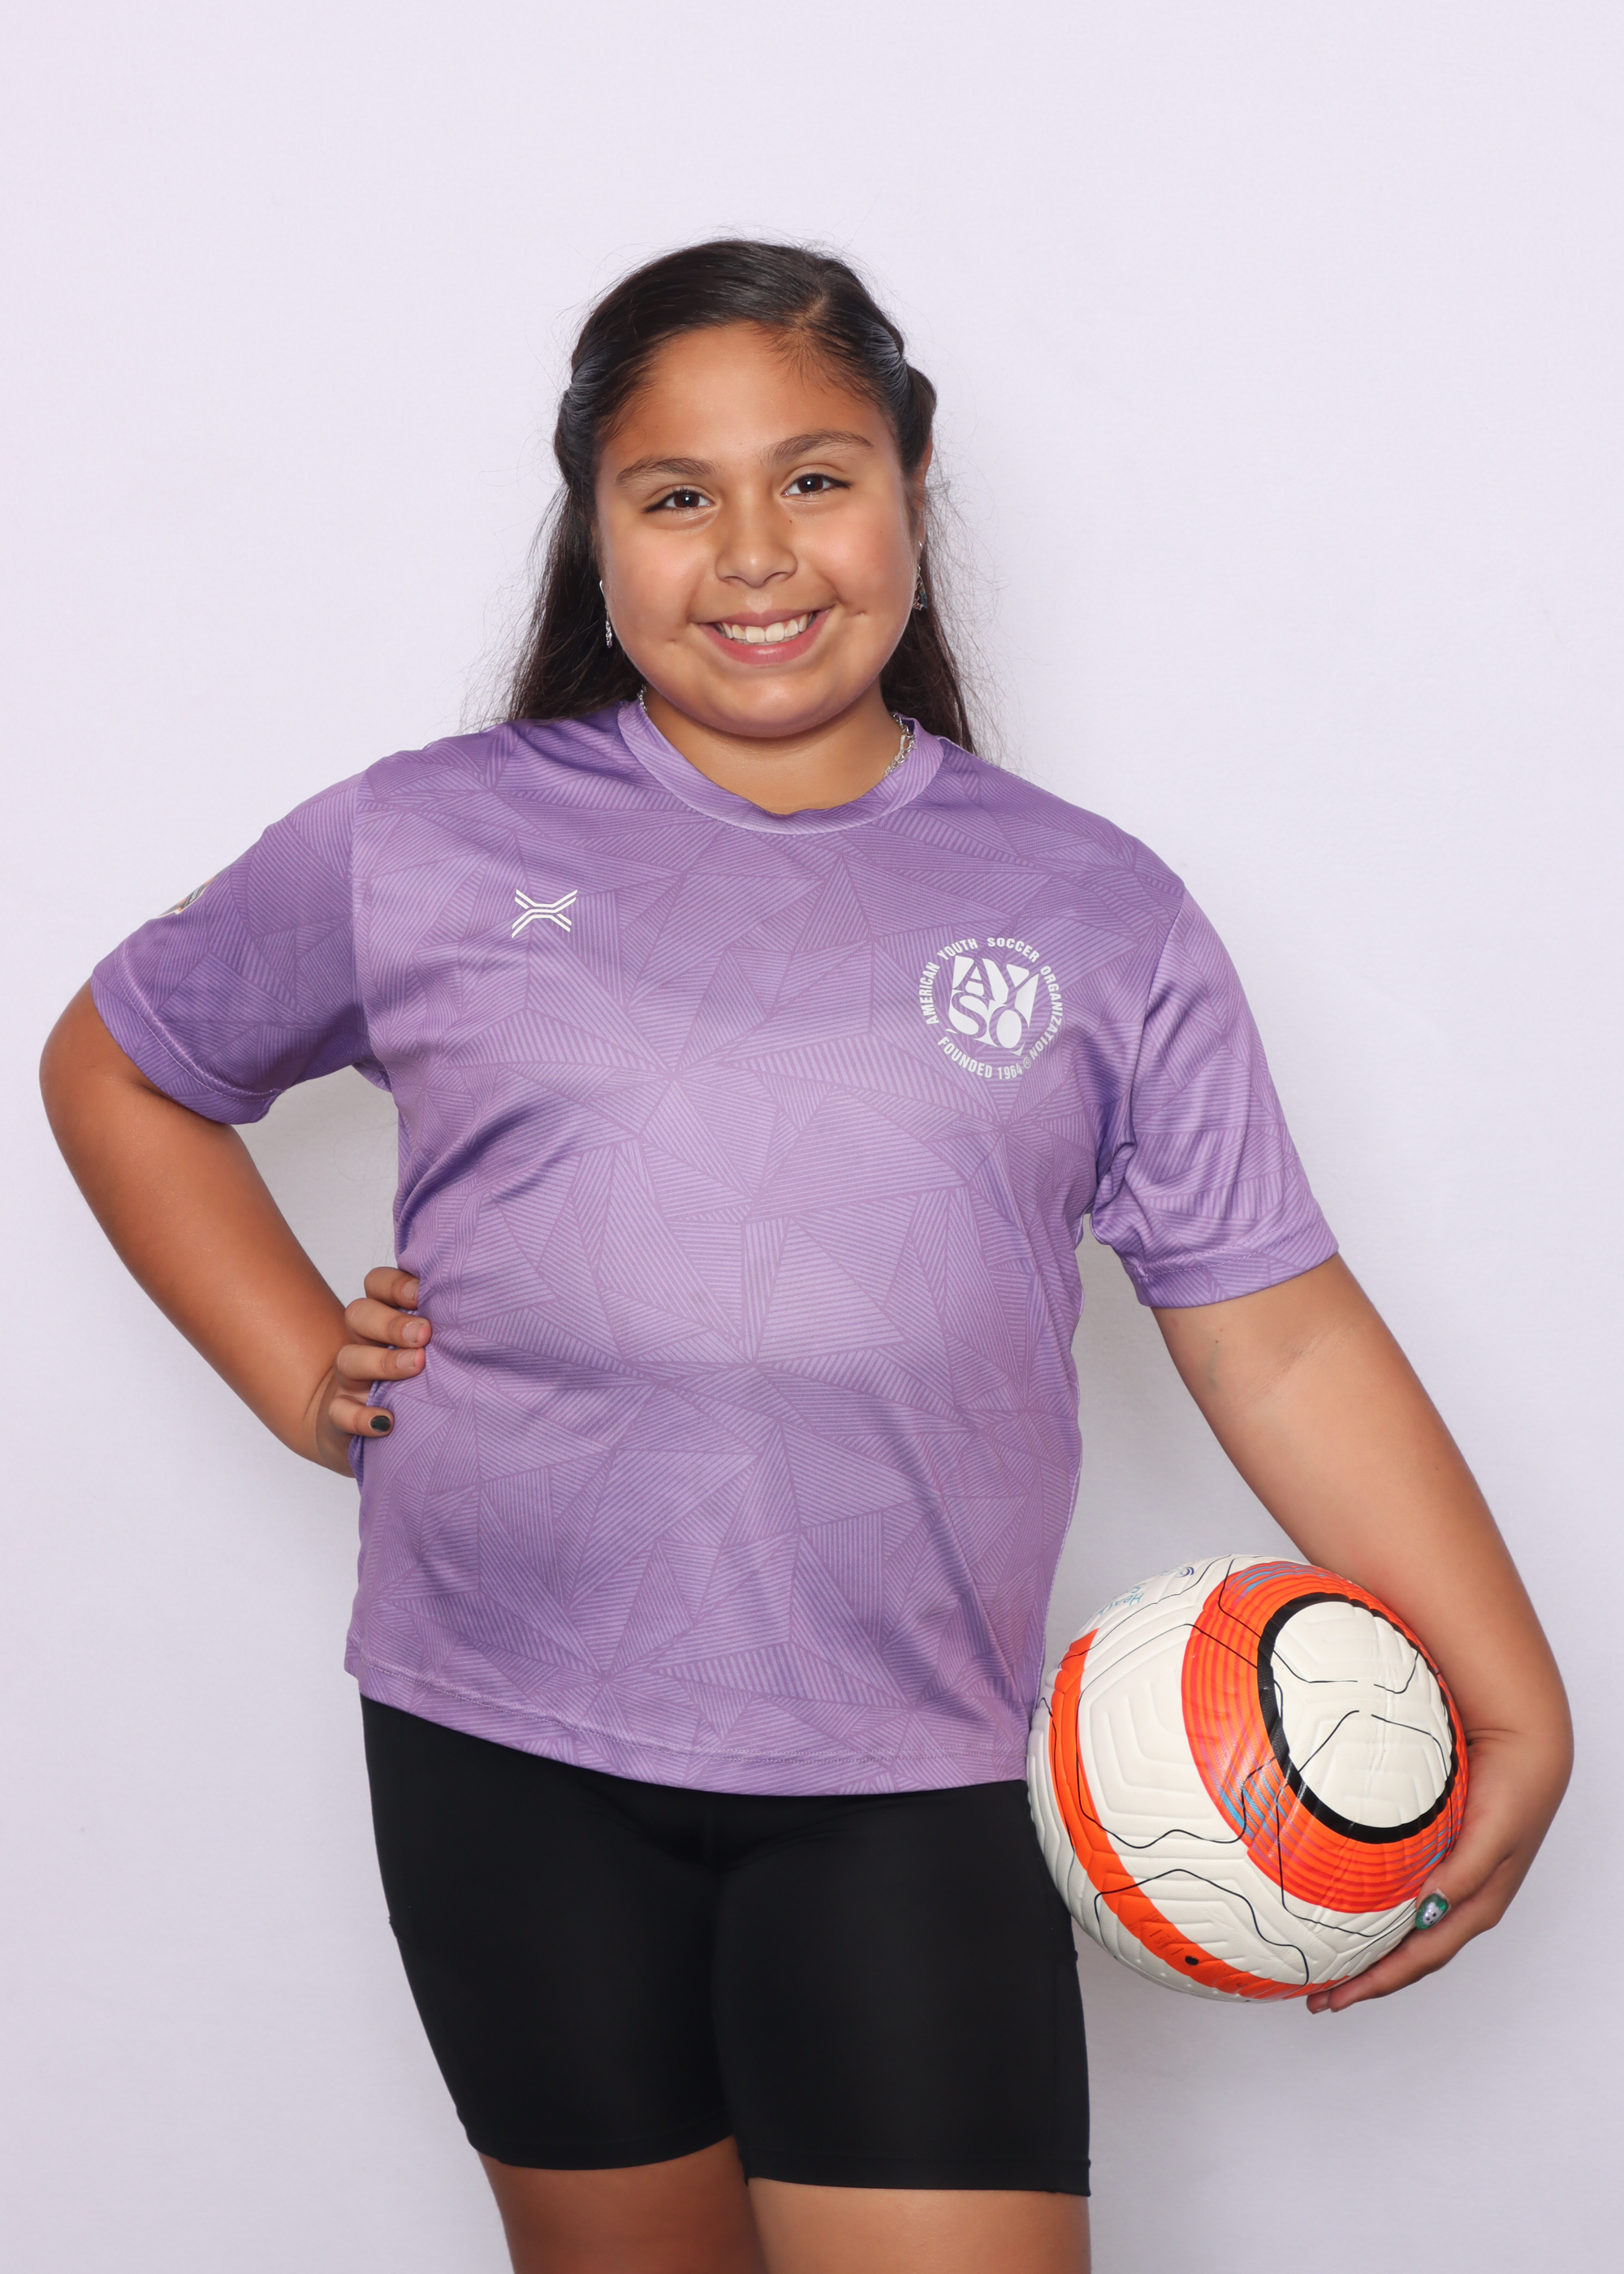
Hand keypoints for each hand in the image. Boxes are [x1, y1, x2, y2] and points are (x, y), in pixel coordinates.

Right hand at [309, 1267, 430, 1472]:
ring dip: (382, 1362)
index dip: (395, 1284)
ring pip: (348, 1359)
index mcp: (386, 1316)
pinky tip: (387, 1421)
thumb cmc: (423, 1377)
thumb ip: (448, 1325)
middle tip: (424, 1334)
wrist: (383, 1429)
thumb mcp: (435, 1345)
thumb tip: (482, 1309)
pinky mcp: (340, 1414)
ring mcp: (350, 1379)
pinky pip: (338, 1412)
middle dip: (392, 1322)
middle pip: (359, 1314)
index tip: (423, 1294)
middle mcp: (364, 1342)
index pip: (376, 1284)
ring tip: (416, 1367)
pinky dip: (360, 1417)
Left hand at [1305, 1720, 1570, 2013]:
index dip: (1377, 1983)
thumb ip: (1464, 1873)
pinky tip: (1351, 1913)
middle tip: (1319, 1997)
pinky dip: (1377, 1918)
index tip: (1336, 1999)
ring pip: (1406, 1934)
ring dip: (1370, 1954)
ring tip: (1329, 1967)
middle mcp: (1462, 1903)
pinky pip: (1404, 1902)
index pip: (1419, 1958)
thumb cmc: (1513, 1789)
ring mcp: (1451, 1885)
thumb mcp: (1492, 1833)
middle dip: (1366, 1981)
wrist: (1523, 1748)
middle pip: (1409, 1957)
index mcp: (1476, 1906)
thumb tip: (1427, 1911)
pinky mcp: (1440, 1860)